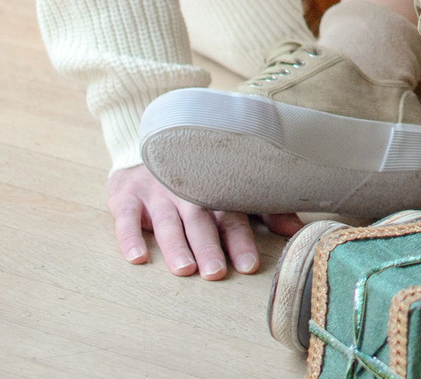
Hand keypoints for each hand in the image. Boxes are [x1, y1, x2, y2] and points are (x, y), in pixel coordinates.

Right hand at [107, 163, 299, 279]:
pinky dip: (131, 235)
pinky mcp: (127, 194)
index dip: (240, 241)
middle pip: (200, 221)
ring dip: (175, 244)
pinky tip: (137, 257)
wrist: (148, 148)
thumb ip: (263, 210)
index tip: (249, 266)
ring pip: (167, 220)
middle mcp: (187, 191)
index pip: (231, 217)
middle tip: (215, 272)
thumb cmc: (196, 180)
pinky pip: (126, 216)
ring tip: (184, 268)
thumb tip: (294, 229)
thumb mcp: (227, 191)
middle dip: (209, 246)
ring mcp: (156, 191)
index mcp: (215, 191)